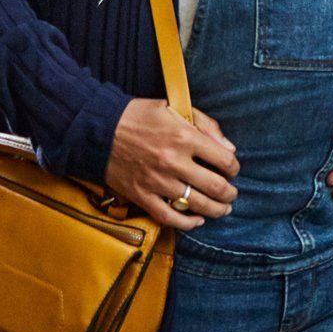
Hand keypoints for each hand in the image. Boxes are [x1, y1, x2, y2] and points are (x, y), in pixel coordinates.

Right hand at [105, 99, 238, 230]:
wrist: (99, 130)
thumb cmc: (140, 116)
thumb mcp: (177, 108)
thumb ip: (206, 125)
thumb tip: (230, 149)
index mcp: (185, 137)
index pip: (224, 160)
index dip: (234, 168)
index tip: (232, 170)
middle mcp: (173, 162)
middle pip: (214, 186)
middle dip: (229, 193)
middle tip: (232, 194)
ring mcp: (156, 181)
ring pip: (195, 204)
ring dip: (215, 210)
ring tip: (223, 209)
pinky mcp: (140, 195)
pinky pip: (167, 216)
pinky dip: (186, 223)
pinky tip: (197, 221)